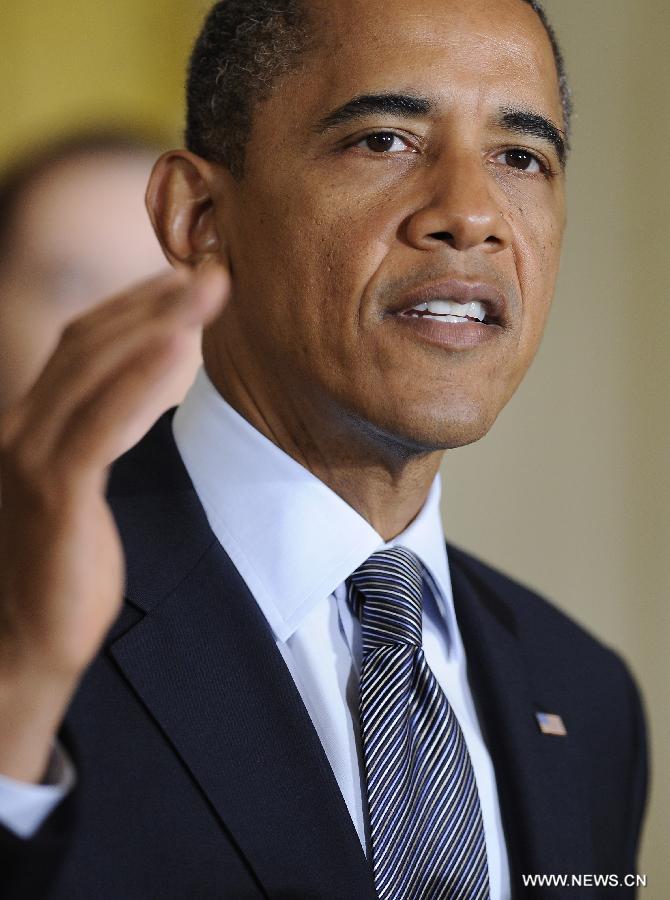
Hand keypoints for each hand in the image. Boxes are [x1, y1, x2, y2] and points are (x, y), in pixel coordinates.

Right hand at [0, 266, 226, 781]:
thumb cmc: (64, 566)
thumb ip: (99, 434)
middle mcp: (20, 425)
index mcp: (31, 420)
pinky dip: (141, 380)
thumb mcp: (81, 487)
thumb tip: (143, 395)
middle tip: (217, 267)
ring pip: (95, 368)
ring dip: (158, 322)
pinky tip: (181, 346)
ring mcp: (29, 455)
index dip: (139, 303)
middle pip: (91, 340)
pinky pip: (101, 424)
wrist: (25, 643)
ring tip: (212, 288)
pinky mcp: (53, 491)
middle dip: (158, 299)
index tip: (192, 278)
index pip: (85, 341)